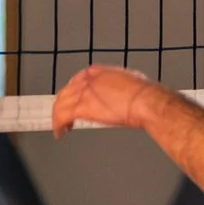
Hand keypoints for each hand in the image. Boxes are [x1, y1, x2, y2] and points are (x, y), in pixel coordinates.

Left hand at [51, 65, 166, 137]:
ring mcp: (82, 94)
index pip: (76, 82)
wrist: (144, 101)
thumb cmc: (143, 94)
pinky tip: (61, 133)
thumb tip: (116, 95)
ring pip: (60, 105)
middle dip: (63, 105)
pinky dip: (59, 126)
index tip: (73, 101)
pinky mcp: (81, 108)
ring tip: (61, 127)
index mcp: (97, 72)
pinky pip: (62, 117)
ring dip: (59, 117)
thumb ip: (115, 86)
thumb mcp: (128, 81)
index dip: (72, 94)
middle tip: (64, 116)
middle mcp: (86, 80)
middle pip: (65, 93)